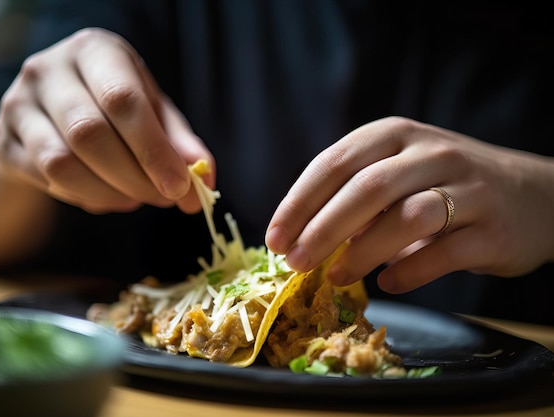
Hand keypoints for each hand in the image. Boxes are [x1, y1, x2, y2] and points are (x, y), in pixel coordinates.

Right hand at [0, 28, 213, 213]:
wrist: (51, 115)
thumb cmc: (114, 109)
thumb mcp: (152, 113)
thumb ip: (178, 143)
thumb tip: (205, 178)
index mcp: (95, 50)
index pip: (123, 99)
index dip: (154, 150)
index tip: (180, 188)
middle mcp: (49, 69)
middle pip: (90, 134)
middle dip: (135, 178)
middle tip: (164, 199)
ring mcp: (18, 103)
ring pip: (62, 164)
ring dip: (109, 193)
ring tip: (135, 198)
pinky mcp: (3, 140)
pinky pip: (46, 181)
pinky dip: (85, 198)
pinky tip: (106, 195)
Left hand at [266, 117, 553, 292]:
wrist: (533, 196)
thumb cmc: (447, 184)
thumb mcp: (400, 170)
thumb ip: (356, 195)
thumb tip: (301, 237)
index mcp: (396, 134)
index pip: (335, 162)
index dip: (299, 203)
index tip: (275, 238)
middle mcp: (432, 153)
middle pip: (367, 188)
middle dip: (322, 229)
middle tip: (295, 263)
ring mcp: (468, 188)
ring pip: (407, 218)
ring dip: (362, 252)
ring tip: (334, 275)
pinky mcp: (493, 228)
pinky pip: (445, 253)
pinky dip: (410, 272)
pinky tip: (389, 284)